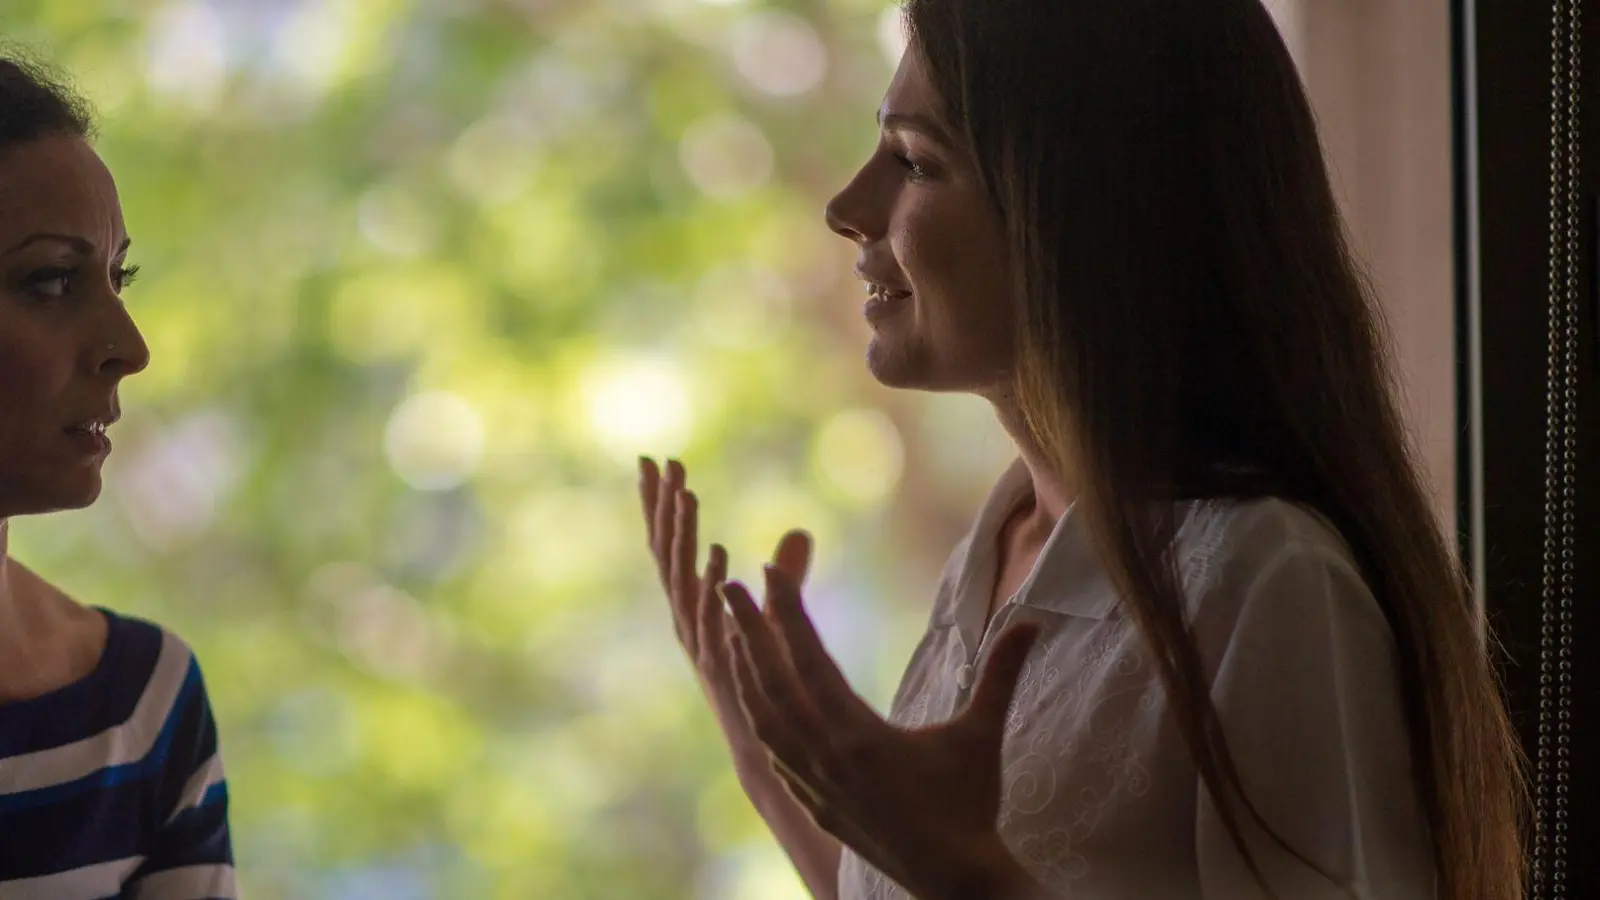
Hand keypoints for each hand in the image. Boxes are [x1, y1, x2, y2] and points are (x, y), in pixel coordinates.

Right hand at [637, 457, 811, 778]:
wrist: (768, 747)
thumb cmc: (766, 681)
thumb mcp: (772, 617)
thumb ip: (783, 576)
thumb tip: (801, 531)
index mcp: (692, 605)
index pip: (669, 545)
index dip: (660, 504)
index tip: (654, 461)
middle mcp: (686, 619)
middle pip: (665, 554)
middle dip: (661, 507)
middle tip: (659, 461)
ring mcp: (700, 641)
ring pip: (682, 579)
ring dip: (682, 535)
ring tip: (686, 492)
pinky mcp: (720, 662)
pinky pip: (711, 616)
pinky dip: (709, 583)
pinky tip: (716, 551)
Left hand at [721, 564, 1045, 899]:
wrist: (955, 883)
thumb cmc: (971, 805)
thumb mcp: (983, 734)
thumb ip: (1001, 673)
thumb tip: (1034, 619)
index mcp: (858, 735)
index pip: (811, 659)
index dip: (787, 612)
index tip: (768, 570)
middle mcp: (826, 758)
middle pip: (772, 683)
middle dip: (748, 631)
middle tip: (728, 586)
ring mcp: (815, 785)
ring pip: (764, 721)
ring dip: (745, 675)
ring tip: (732, 637)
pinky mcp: (816, 807)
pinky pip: (774, 757)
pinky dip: (759, 722)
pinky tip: (756, 707)